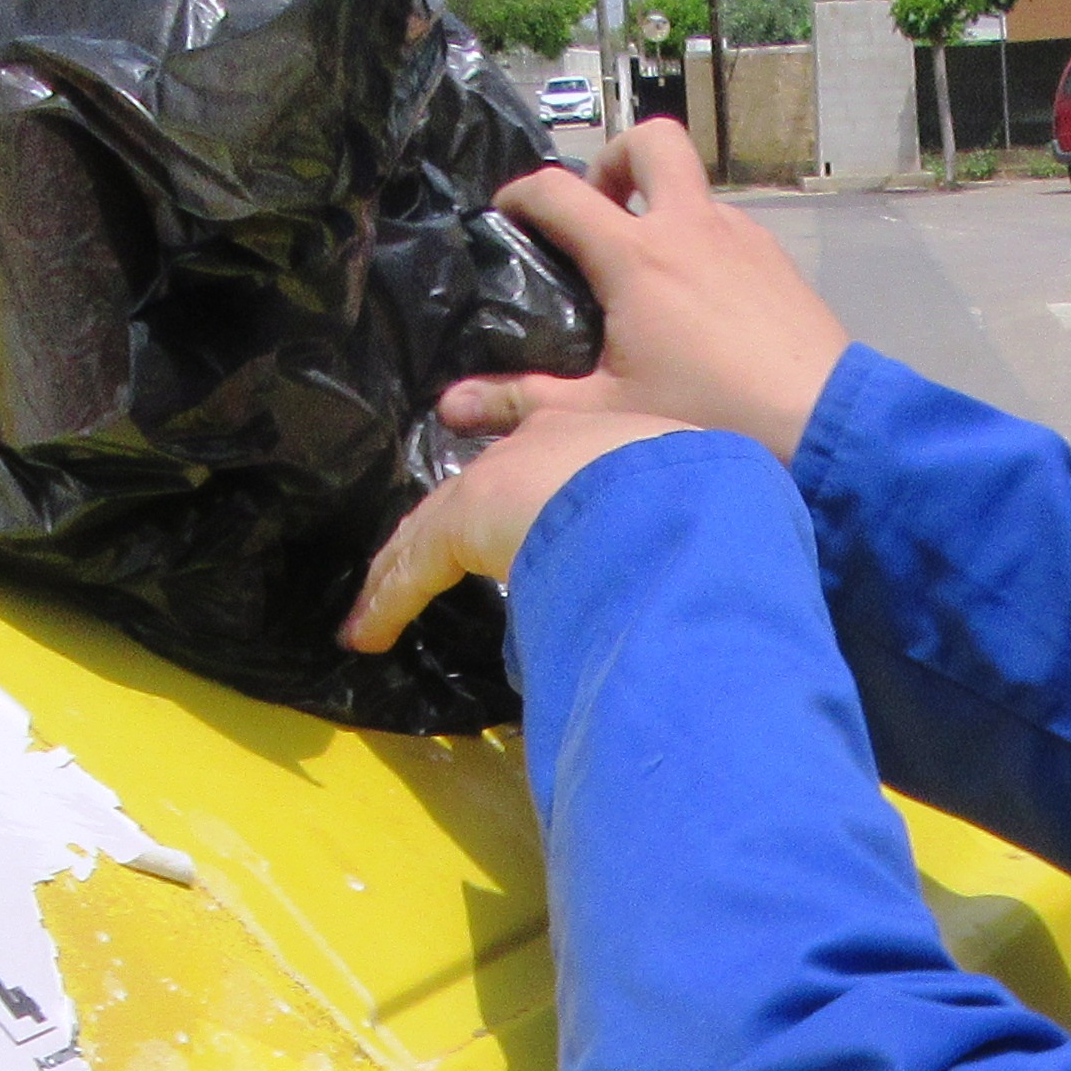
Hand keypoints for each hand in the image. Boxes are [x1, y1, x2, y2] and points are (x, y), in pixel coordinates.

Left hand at [341, 385, 687, 654]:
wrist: (678, 491)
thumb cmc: (704, 501)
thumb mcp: (695, 512)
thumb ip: (664, 540)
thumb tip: (657, 590)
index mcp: (607, 436)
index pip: (544, 457)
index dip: (521, 482)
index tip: (501, 507)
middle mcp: (542, 444)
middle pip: (474, 490)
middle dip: (441, 527)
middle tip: (416, 557)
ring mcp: (499, 477)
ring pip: (431, 531)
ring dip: (398, 575)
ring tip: (372, 612)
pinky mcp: (465, 518)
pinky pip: (414, 568)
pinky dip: (388, 603)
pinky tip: (366, 634)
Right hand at [441, 119, 853, 461]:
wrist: (825, 430)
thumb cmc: (709, 419)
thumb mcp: (606, 416)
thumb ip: (526, 404)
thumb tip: (451, 409)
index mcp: (637, 255)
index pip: (559, 191)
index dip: (522, 193)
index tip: (507, 214)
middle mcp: (692, 228)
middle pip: (651, 141)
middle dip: (615, 161)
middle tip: (600, 214)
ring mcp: (744, 239)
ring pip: (695, 188)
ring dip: (663, 209)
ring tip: (645, 276)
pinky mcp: (779, 264)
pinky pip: (729, 231)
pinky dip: (702, 247)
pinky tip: (698, 310)